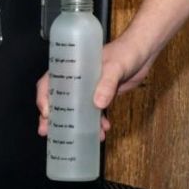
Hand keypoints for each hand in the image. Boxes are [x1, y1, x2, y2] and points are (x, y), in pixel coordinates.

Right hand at [35, 38, 156, 139]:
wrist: (144, 52)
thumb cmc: (127, 51)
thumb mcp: (115, 66)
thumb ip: (107, 84)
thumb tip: (98, 104)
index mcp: (74, 65)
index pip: (50, 81)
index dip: (44, 97)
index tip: (46, 113)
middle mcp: (79, 77)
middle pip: (59, 98)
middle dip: (53, 116)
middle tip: (46, 131)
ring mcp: (90, 87)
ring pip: (76, 108)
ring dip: (75, 124)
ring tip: (74, 138)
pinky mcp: (102, 94)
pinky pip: (95, 111)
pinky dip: (96, 122)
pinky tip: (101, 131)